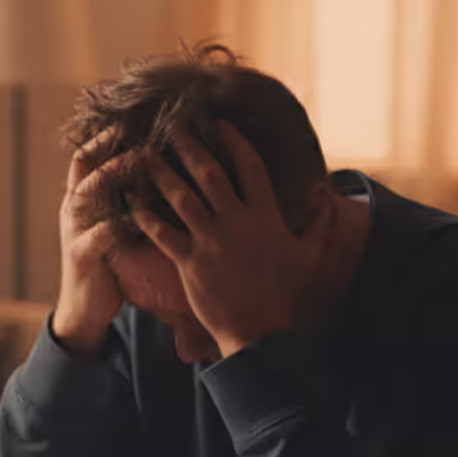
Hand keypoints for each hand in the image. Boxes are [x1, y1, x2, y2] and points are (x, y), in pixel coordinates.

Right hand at [50, 134, 136, 354]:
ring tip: (135, 159)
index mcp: (81, 200)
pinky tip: (134, 217)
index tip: (131, 116)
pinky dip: (114, 226)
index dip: (105, 136)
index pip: (87, 157)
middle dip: (108, 146)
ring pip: (85, 195)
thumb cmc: (106, 261)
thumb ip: (122, 198)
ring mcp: (74, 232)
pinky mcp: (81, 258)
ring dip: (110, 174)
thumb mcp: (112, 223)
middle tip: (136, 128)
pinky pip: (95, 237)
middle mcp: (73, 210)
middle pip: (84, 167)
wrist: (84, 308)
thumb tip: (154, 168)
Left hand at [132, 122, 330, 357]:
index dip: (234, 142)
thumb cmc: (287, 296)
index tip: (219, 123)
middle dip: (190, 147)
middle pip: (210, 174)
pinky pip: (163, 234)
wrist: (262, 333)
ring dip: (162, 174)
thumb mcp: (311, 255)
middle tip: (173, 127)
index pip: (249, 167)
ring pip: (182, 198)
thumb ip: (320, 222)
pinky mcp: (191, 263)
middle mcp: (236, 222)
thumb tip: (326, 193)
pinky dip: (146, 216)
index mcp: (265, 215)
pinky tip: (131, 201)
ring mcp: (211, 241)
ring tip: (145, 155)